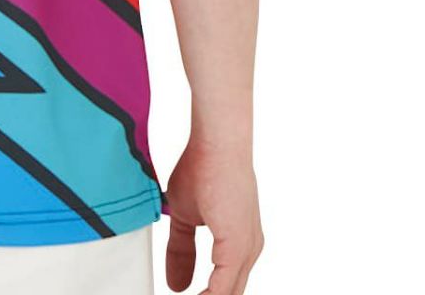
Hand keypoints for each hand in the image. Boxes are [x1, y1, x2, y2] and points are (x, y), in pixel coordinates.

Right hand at [164, 137, 263, 294]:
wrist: (216, 144)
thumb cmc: (203, 168)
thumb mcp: (184, 215)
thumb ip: (181, 249)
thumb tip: (175, 282)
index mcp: (239, 246)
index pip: (223, 287)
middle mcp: (248, 252)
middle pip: (229, 294)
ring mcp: (246, 251)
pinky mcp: (237, 248)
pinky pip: (222, 290)